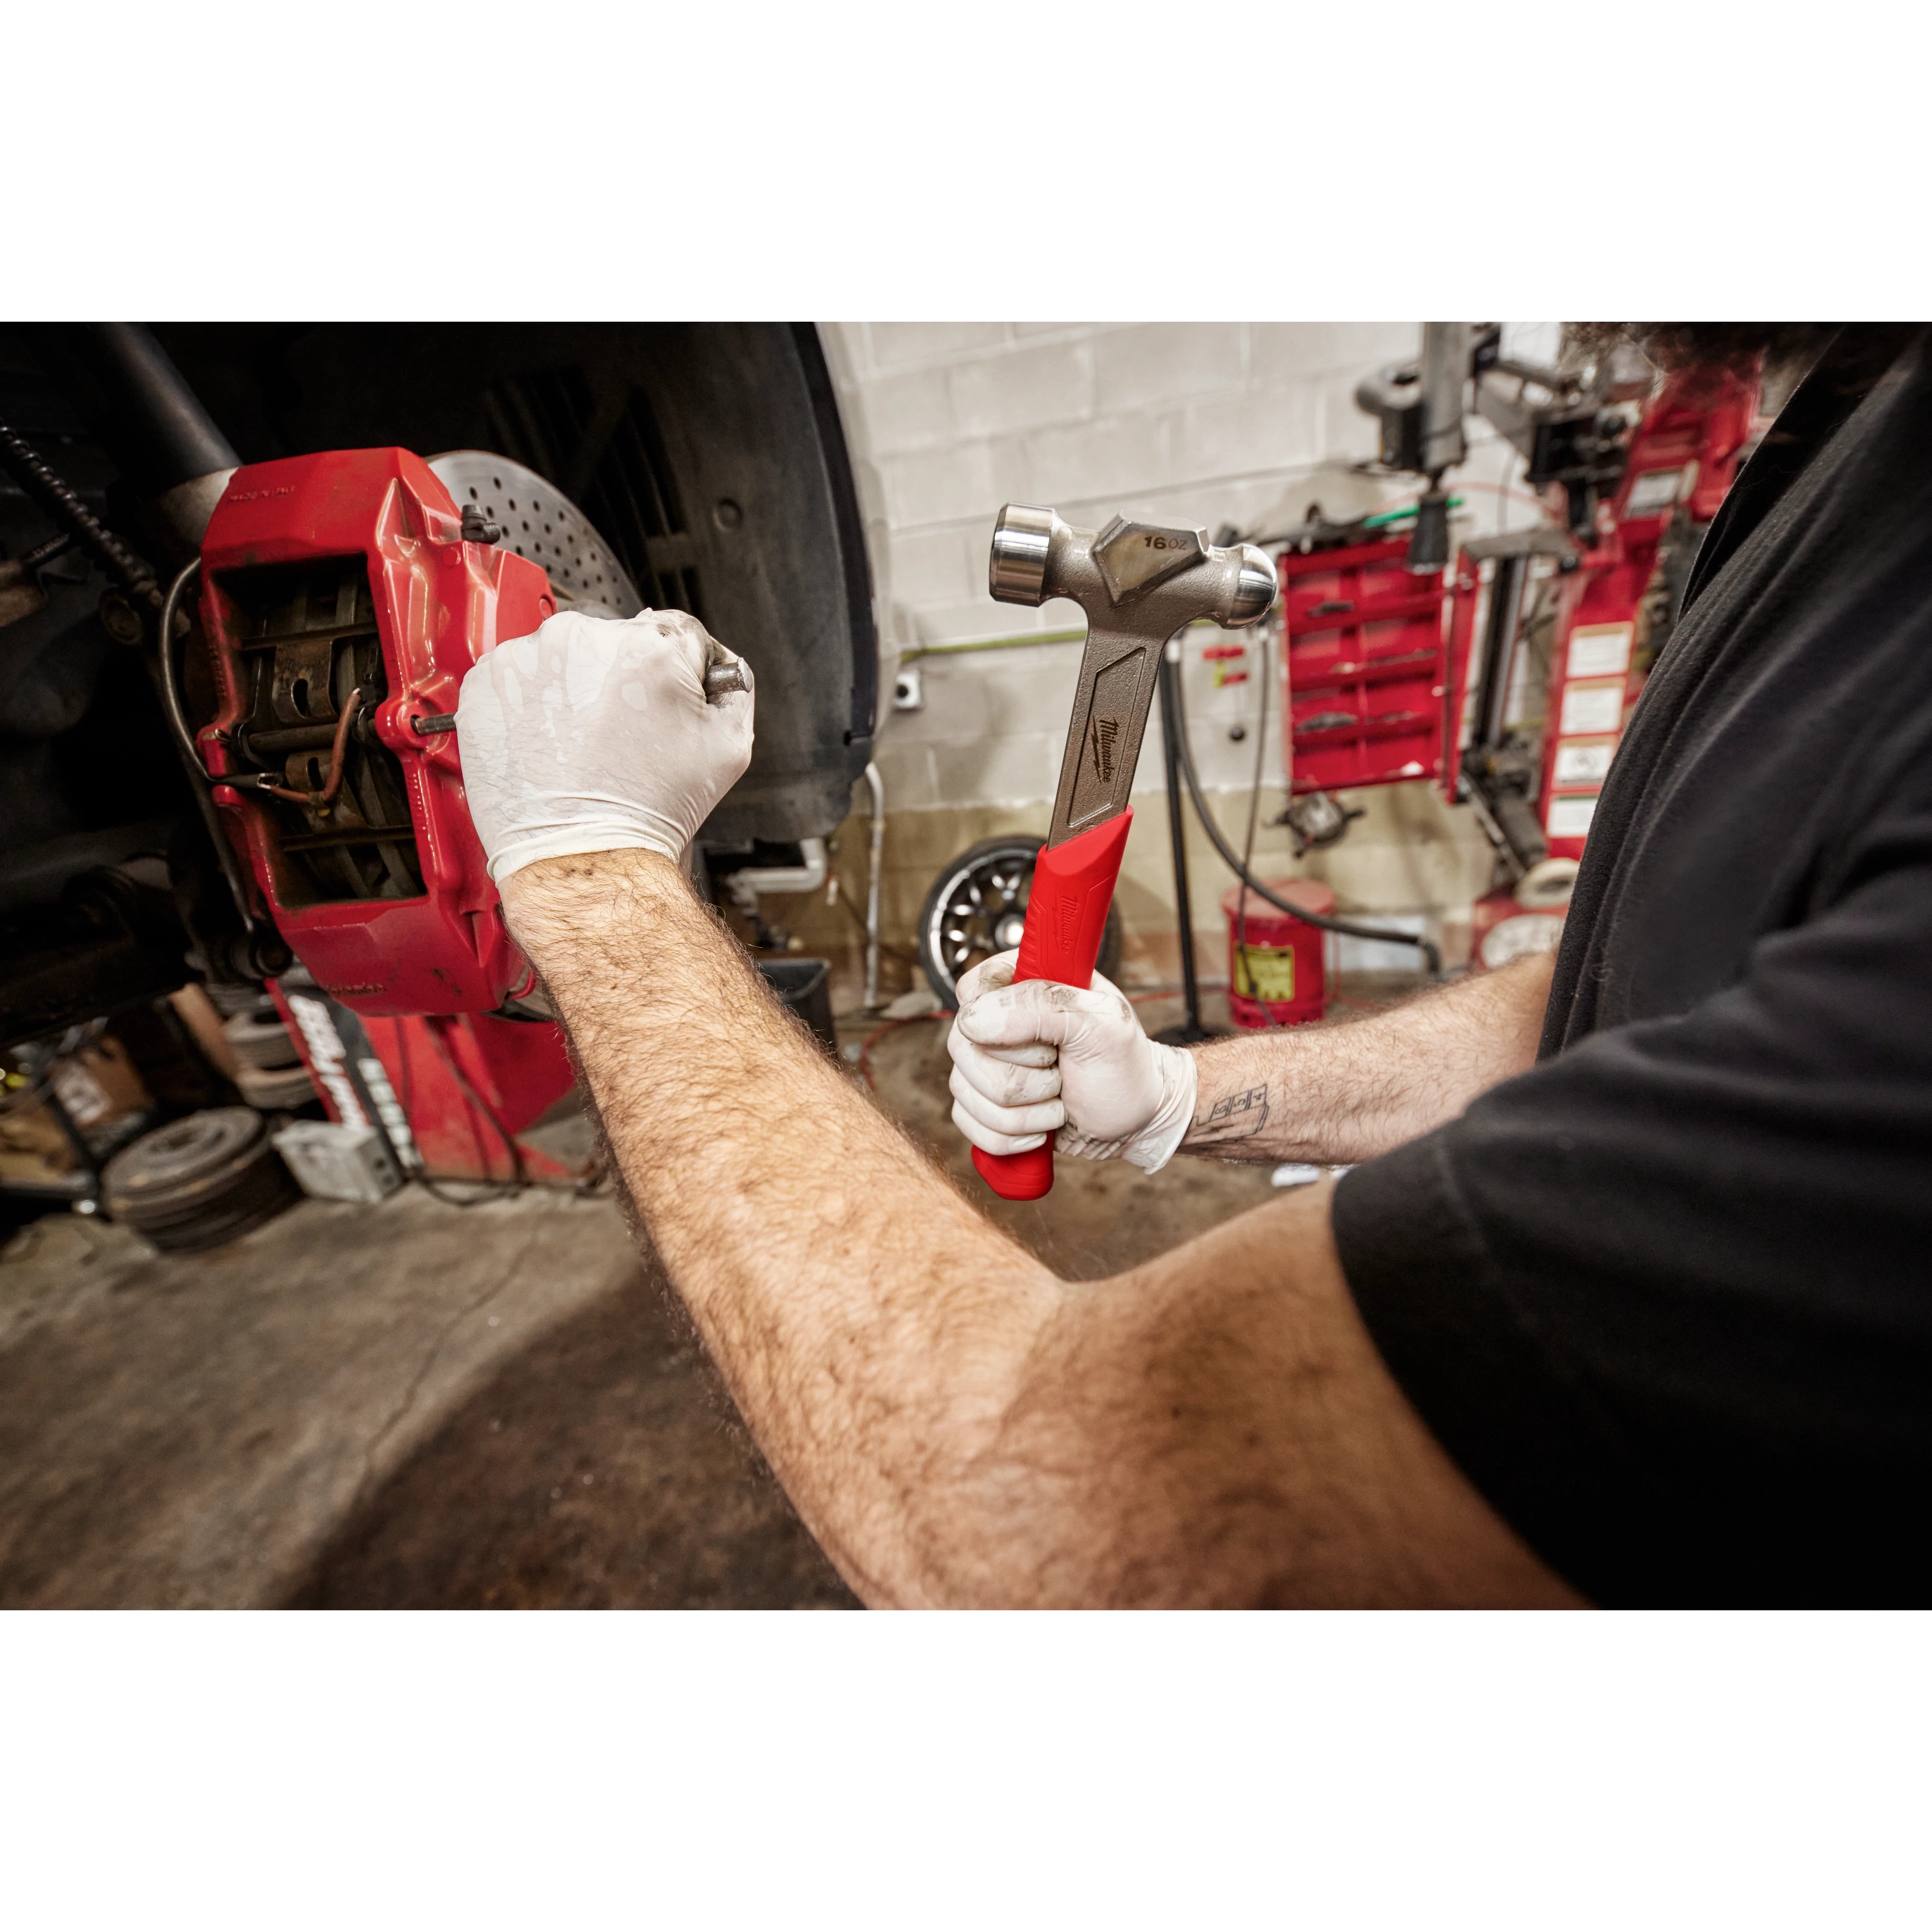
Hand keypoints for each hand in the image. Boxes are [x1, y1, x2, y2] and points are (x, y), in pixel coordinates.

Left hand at [456, 608, 753, 882]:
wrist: (583, 855)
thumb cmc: (650, 809)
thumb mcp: (729, 746)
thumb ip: (733, 684)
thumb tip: (716, 663)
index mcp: (650, 644)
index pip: (673, 633)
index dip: (676, 674)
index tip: (660, 707)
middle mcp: (585, 638)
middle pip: (615, 641)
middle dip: (621, 679)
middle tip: (621, 735)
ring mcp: (528, 657)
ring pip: (564, 657)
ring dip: (573, 688)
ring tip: (581, 742)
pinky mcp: (485, 681)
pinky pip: (518, 677)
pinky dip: (530, 704)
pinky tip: (549, 742)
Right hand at [947, 952, 1197, 1172]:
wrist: (1136, 1121)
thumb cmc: (1125, 1068)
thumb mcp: (1100, 1024)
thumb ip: (1041, 1005)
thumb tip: (973, 1019)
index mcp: (1023, 982)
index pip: (972, 989)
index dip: (998, 1021)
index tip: (1044, 1039)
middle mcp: (998, 1021)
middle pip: (964, 1048)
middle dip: (1023, 1078)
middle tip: (1062, 1071)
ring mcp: (987, 1064)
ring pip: (964, 1091)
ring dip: (1023, 1112)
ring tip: (1060, 1101)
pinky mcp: (986, 1104)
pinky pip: (968, 1124)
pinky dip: (1010, 1137)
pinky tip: (1042, 1128)